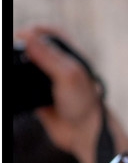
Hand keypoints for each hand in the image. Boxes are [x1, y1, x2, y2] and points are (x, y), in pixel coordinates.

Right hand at [15, 25, 123, 162]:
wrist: (83, 133)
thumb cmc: (83, 101)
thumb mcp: (67, 74)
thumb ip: (47, 56)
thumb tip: (27, 35)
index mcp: (70, 57)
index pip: (52, 34)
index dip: (36, 30)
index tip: (21, 34)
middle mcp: (59, 68)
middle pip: (36, 50)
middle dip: (21, 48)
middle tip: (10, 51)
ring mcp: (47, 83)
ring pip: (26, 69)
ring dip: (16, 67)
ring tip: (8, 66)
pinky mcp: (37, 99)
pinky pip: (22, 89)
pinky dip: (15, 86)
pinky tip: (12, 86)